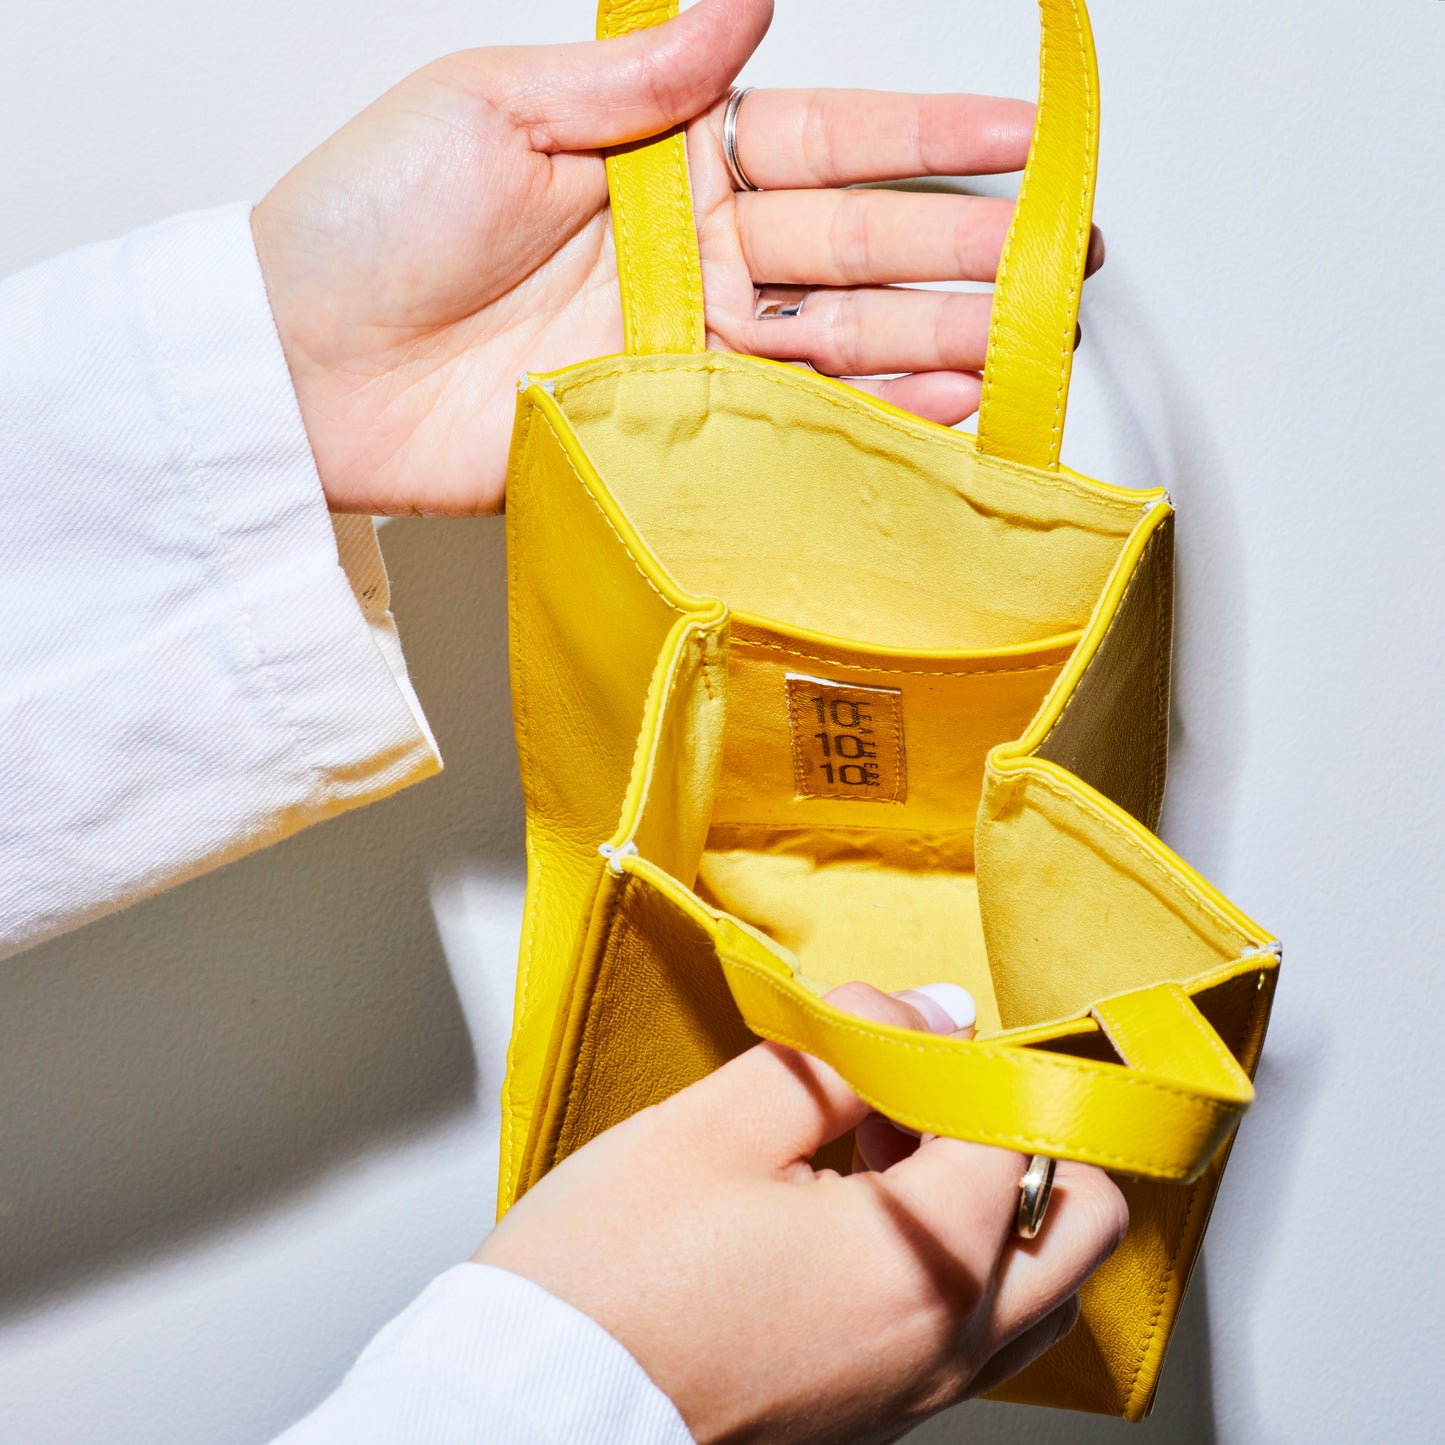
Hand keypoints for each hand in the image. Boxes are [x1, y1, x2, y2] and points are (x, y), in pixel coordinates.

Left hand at [251, 0, 1098, 516]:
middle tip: (1057, 259)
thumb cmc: (373, 222)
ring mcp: (682, 346)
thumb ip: (641, 77)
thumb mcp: (497, 105)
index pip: (825, 141)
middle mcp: (686, 252)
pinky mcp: (663, 428)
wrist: (308, 367)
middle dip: (959, 250)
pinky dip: (859, 419)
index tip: (1026, 138)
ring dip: (931, 339)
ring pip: (835, 339)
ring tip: (1019, 342)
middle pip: (852, 247)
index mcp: (660, 156)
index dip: (929, 137)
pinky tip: (934, 410)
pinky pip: (781, 421)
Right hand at [477, 982, 1127, 1443]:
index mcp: (922, 1267)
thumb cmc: (609, 1279)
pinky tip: (847, 1221)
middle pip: (1080, 1220)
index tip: (879, 1047)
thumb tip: (933, 1011)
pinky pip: (976, 1328)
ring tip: (873, 1159)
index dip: (952, 1063)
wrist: (531, 1411)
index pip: (1017, 1126)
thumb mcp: (718, 1124)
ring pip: (1040, 1282)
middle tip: (907, 1104)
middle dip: (1012, 1138)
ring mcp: (920, 1393)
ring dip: (988, 1202)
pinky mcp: (881, 1415)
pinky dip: (952, 1260)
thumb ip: (845, 1051)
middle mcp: (947, 1347)